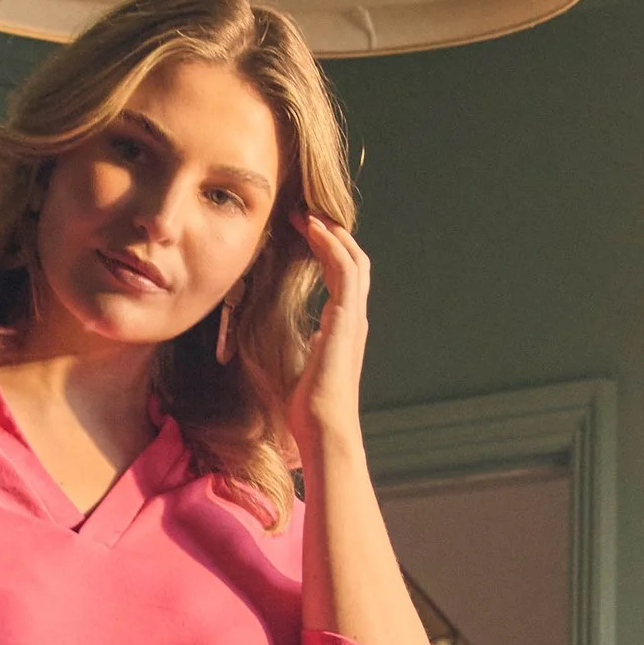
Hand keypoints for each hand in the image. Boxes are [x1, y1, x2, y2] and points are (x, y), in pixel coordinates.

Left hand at [287, 209, 371, 468]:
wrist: (324, 431)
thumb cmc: (309, 412)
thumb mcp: (297, 369)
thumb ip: (300, 349)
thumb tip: (289, 340)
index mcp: (343, 329)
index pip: (341, 279)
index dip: (325, 251)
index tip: (302, 232)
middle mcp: (353, 320)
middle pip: (352, 263)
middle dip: (331, 235)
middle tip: (305, 213)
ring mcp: (354, 319)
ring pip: (353, 260)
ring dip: (331, 233)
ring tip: (307, 214)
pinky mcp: (348, 320)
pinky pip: (346, 271)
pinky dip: (332, 246)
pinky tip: (313, 231)